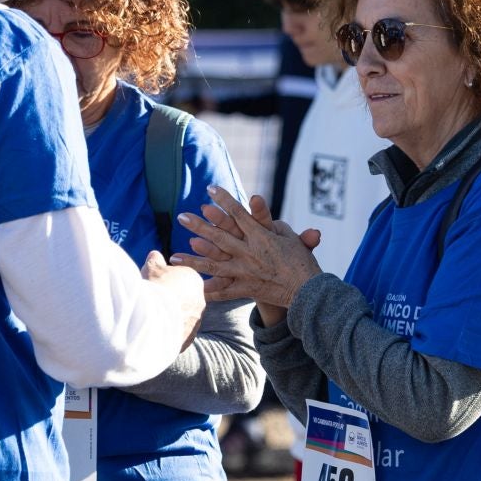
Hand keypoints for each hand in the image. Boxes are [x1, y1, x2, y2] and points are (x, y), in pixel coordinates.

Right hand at [141, 249, 205, 343]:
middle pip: (184, 300)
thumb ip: (155, 260)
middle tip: (153, 302)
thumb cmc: (154, 286)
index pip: (183, 281)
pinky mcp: (188, 337)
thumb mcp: (152, 268)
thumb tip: (154, 254)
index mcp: (195, 281)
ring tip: (152, 318)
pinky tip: (156, 331)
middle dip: (171, 301)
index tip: (156, 285)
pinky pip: (179, 334)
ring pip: (182, 318)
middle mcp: (200, 302)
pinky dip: (169, 333)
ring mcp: (195, 321)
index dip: (168, 282)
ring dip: (170, 318)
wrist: (153, 315)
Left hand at [175, 187, 321, 314]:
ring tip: (174, 256)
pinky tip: (190, 288)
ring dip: (192, 260)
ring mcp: (244, 272)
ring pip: (213, 264)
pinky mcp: (245, 289)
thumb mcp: (292, 238)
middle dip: (199, 225)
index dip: (223, 199)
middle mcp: (249, 252)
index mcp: (261, 236)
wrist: (307, 291)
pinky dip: (207, 290)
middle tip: (181, 216)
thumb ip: (274, 222)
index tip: (210, 189)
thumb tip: (257, 202)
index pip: (238, 213)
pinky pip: (222, 290)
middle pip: (219, 236)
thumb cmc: (302, 262)